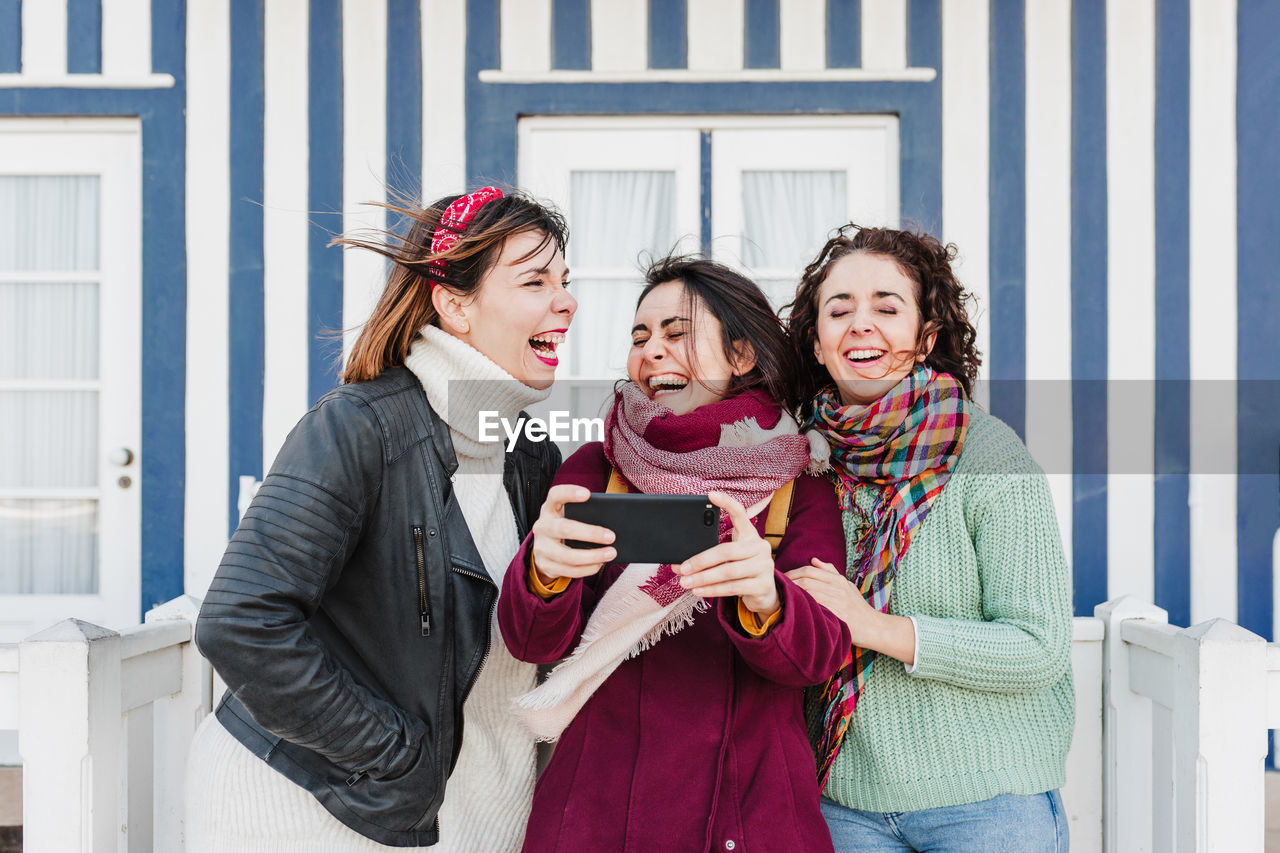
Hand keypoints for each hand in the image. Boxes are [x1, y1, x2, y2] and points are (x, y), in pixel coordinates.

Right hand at [529, 484, 615, 581]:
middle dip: (590, 533)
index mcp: (550, 509)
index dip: (569, 493)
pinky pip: (568, 570)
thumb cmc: (565, 529)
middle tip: (611, 536)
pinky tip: (599, 563)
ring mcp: (541, 547)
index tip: (587, 494)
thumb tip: (613, 522)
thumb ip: (584, 515)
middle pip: (564, 529)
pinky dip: (587, 568)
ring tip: (611, 553)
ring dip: (592, 556)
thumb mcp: (569, 517)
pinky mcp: (545, 565)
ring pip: (567, 555)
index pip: (555, 495)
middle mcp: (542, 526)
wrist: (544, 551)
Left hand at [674, 491, 778, 615]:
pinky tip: (698, 591)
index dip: (727, 503)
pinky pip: (733, 587)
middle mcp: (760, 547)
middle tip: (682, 568)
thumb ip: (711, 556)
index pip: (740, 514)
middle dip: (700, 561)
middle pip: (726, 550)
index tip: (710, 494)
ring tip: (685, 582)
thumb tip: (680, 564)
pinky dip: (713, 590)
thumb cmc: (741, 571)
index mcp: (750, 535)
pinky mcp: (763, 585)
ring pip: (728, 572)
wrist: (764, 593)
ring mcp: (764, 566)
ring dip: (703, 578)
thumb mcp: (730, 558)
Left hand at [786, 559, 915, 664]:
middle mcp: (838, 588)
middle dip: (789, 583)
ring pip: (809, 592)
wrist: (874, 627)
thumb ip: (830, 572)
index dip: (792, 573)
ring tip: (782, 599)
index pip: (809, 570)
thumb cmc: (857, 607)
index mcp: (838, 579)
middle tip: (777, 589)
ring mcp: (838, 601)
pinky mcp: (838, 615)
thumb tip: (813, 560)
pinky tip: (794, 610)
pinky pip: (817, 607)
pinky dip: (804, 607)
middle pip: (806, 580)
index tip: (782, 579)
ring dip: (793, 595)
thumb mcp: (847, 586)